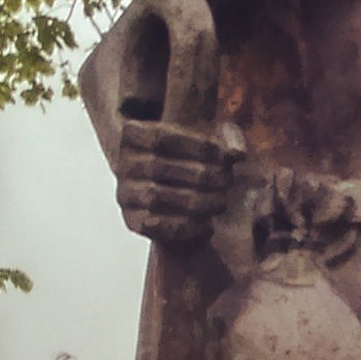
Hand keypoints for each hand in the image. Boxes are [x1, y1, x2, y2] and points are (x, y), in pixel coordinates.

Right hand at [116, 118, 242, 245]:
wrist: (179, 198)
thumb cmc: (196, 161)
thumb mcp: (211, 142)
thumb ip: (228, 139)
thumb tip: (237, 153)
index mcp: (134, 134)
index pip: (161, 137)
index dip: (197, 146)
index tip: (225, 156)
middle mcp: (122, 164)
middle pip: (158, 166)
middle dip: (201, 175)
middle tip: (227, 181)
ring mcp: (125, 193)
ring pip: (156, 196)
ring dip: (196, 201)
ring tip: (221, 202)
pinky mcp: (132, 221)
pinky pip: (155, 225)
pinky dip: (186, 225)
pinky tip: (208, 224)